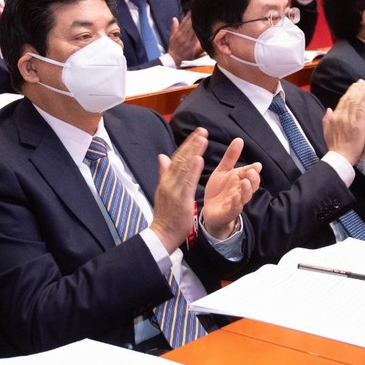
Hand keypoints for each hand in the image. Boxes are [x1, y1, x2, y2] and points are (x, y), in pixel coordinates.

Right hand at [150, 127, 208, 251]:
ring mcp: (174, 190)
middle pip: (180, 159)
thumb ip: (164, 172)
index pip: (177, 158)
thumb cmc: (166, 214)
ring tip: (202, 139)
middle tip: (202, 131)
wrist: (162, 233)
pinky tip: (199, 159)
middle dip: (192, 144)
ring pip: (184, 167)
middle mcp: (169, 182)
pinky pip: (187, 183)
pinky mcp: (180, 200)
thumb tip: (162, 156)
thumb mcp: (163, 190)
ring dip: (193, 152)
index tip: (197, 134)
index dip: (187, 145)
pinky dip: (192, 170)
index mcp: (166, 180)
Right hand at [166, 14, 202, 63]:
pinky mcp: (190, 46)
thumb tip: (174, 18)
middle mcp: (182, 36)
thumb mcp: (171, 37)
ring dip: (197, 23)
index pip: (184, 22)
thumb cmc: (173, 48)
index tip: (192, 10)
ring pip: (192, 30)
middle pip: (189, 25)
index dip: (188, 16)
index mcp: (178, 33)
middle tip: (199, 11)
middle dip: (193, 17)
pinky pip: (195, 38)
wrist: (173, 59)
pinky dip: (198, 33)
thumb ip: (174, 27)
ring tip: (201, 17)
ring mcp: (186, 41)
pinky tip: (202, 28)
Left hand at [200, 138, 259, 238]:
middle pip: (252, 185)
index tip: (256, 165)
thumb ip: (231, 157)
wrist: (209, 210)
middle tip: (251, 172)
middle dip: (253, 179)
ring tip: (244, 182)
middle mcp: (240, 191)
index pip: (251, 174)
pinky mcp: (228, 212)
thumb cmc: (218, 190)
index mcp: (240, 180)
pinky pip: (234, 208)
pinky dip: (236, 203)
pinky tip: (235, 197)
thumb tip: (239, 139)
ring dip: (246, 190)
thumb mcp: (223, 171)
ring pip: (245, 197)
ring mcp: (236, 202)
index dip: (254, 170)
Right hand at [322, 79, 364, 163]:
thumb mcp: (326, 131)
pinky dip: (364, 101)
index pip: (342, 102)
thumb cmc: (334, 146)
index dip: (349, 93)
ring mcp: (349, 120)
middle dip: (355, 89)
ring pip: (355, 102)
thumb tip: (328, 109)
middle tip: (361, 82)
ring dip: (360, 92)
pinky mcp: (357, 124)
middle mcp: (341, 116)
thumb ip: (327, 119)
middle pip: (348, 99)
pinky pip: (361, 109)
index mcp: (334, 117)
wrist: (340, 157)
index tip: (354, 87)